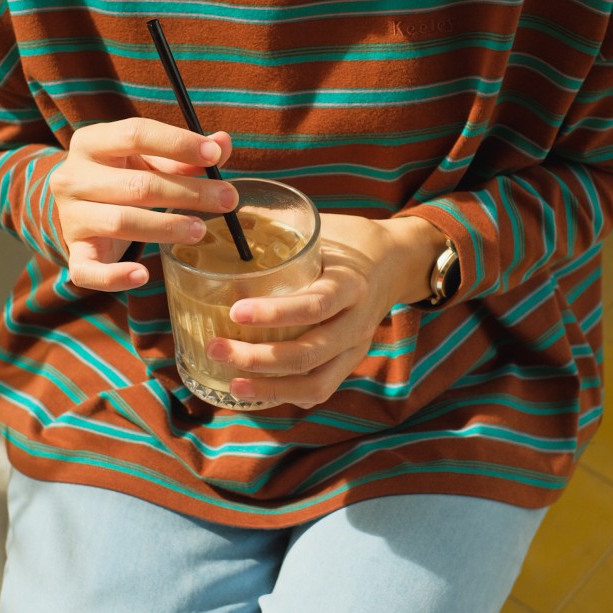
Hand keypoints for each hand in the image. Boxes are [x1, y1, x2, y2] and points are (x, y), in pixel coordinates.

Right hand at [50, 117, 236, 290]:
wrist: (78, 207)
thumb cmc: (123, 175)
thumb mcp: (149, 159)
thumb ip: (184, 154)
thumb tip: (223, 143)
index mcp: (92, 142)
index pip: (135, 133)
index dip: (177, 143)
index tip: (214, 156)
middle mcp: (74, 177)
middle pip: (137, 184)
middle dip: (188, 193)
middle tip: (227, 199)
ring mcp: (71, 216)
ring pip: (121, 222)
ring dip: (166, 227)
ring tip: (200, 230)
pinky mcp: (76, 252)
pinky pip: (89, 270)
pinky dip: (115, 276)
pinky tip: (142, 275)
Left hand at [205, 212, 442, 409]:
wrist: (396, 261)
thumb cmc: (348, 241)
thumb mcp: (321, 228)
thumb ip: (277, 225)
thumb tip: (221, 216)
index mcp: (350, 284)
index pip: (315, 306)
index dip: (275, 313)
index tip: (235, 311)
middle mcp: (357, 322)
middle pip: (309, 353)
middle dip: (259, 358)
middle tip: (216, 348)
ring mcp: (356, 347)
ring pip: (316, 382)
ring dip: (271, 388)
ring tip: (231, 383)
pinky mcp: (350, 362)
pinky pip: (321, 389)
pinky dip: (288, 396)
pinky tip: (258, 391)